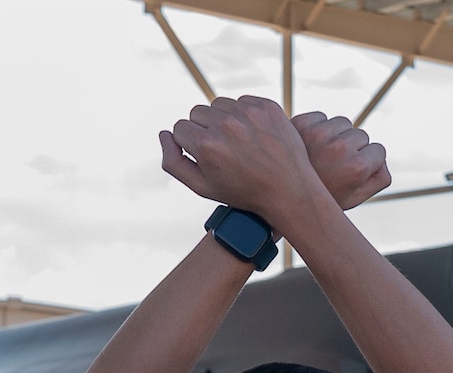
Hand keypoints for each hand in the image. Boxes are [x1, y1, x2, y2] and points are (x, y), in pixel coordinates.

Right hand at [160, 96, 327, 223]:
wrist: (289, 190)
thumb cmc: (242, 192)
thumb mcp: (202, 187)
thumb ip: (173, 162)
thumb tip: (163, 133)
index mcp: (205, 145)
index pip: (179, 128)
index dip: (190, 145)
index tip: (206, 157)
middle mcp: (225, 124)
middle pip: (196, 113)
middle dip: (204, 130)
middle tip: (223, 151)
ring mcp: (248, 112)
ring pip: (218, 104)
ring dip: (222, 119)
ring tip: (238, 143)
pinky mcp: (266, 105)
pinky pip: (242, 101)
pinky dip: (243, 115)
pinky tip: (253, 135)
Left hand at [292, 112, 389, 209]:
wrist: (279, 194)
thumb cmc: (320, 199)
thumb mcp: (354, 199)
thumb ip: (379, 178)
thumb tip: (379, 156)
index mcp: (357, 168)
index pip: (379, 150)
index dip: (368, 163)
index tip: (351, 174)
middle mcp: (340, 148)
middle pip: (361, 135)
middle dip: (352, 148)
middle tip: (333, 167)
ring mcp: (319, 133)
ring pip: (343, 123)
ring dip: (336, 136)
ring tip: (321, 156)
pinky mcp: (302, 123)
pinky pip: (322, 117)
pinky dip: (318, 128)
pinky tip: (309, 147)